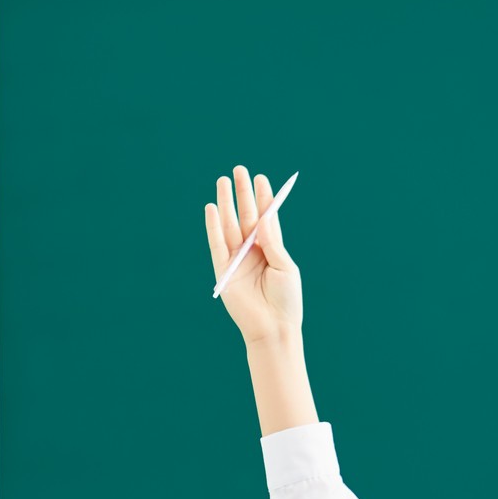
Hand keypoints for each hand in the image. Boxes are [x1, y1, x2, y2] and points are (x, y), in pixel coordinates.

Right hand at [205, 166, 301, 349]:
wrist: (273, 328)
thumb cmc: (286, 300)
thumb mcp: (285, 266)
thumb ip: (273, 242)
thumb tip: (264, 217)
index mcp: (271, 250)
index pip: (265, 218)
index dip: (263, 198)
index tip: (261, 178)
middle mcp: (253, 252)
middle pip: (245, 217)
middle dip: (242, 194)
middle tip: (239, 170)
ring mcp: (237, 261)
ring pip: (229, 226)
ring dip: (226, 203)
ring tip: (223, 181)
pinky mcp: (223, 271)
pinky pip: (216, 245)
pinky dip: (213, 227)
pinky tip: (212, 208)